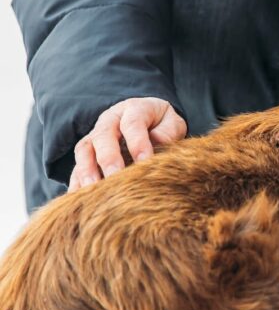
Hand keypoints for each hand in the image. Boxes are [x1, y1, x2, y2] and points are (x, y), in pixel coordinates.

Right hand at [68, 97, 186, 191]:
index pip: (133, 123)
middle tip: (115, 177)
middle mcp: (109, 121)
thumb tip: (158, 144)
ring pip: (84, 151)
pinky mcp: (87, 154)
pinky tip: (78, 199)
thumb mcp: (172, 122)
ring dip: (87, 171)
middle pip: (103, 136)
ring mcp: (95, 137)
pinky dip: (76, 183)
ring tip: (93, 190)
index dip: (138, 142)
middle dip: (109, 158)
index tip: (144, 162)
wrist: (149, 120)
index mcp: (134, 109)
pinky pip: (76, 167)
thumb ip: (168, 132)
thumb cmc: (162, 125)